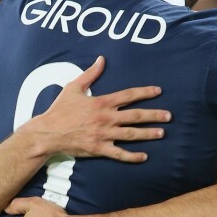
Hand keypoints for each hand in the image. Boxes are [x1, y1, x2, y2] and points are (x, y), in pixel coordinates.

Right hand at [28, 55, 171, 162]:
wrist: (48, 132)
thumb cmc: (60, 109)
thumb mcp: (73, 87)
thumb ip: (90, 74)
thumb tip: (101, 59)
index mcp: (102, 102)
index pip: (128, 95)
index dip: (145, 92)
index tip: (158, 91)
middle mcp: (106, 118)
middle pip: (136, 116)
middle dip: (154, 115)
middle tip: (169, 116)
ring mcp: (104, 134)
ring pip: (132, 134)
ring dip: (148, 134)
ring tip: (162, 133)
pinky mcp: (99, 149)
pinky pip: (120, 154)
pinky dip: (132, 156)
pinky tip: (144, 156)